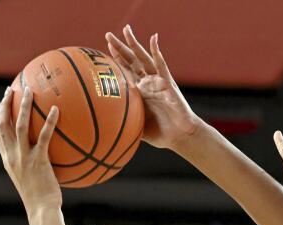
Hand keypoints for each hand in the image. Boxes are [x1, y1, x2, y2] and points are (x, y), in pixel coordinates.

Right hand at [0, 87, 61, 210]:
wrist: (41, 210)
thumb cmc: (40, 199)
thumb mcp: (30, 180)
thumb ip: (31, 165)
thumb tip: (43, 156)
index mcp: (8, 160)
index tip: (0, 103)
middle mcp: (12, 156)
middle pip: (4, 124)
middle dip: (6, 104)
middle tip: (12, 89)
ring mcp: (24, 158)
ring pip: (20, 125)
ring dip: (24, 106)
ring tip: (29, 91)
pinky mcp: (38, 160)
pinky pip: (44, 136)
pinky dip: (49, 121)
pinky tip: (56, 109)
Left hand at [105, 26, 199, 149]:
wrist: (179, 136)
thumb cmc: (160, 133)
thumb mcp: (135, 125)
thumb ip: (123, 120)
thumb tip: (102, 126)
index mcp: (139, 91)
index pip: (125, 71)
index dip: (116, 60)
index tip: (104, 49)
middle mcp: (148, 82)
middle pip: (131, 60)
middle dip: (120, 47)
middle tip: (108, 34)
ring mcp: (158, 81)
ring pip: (144, 58)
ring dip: (134, 44)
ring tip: (126, 30)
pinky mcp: (168, 83)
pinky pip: (161, 65)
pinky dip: (157, 51)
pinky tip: (153, 39)